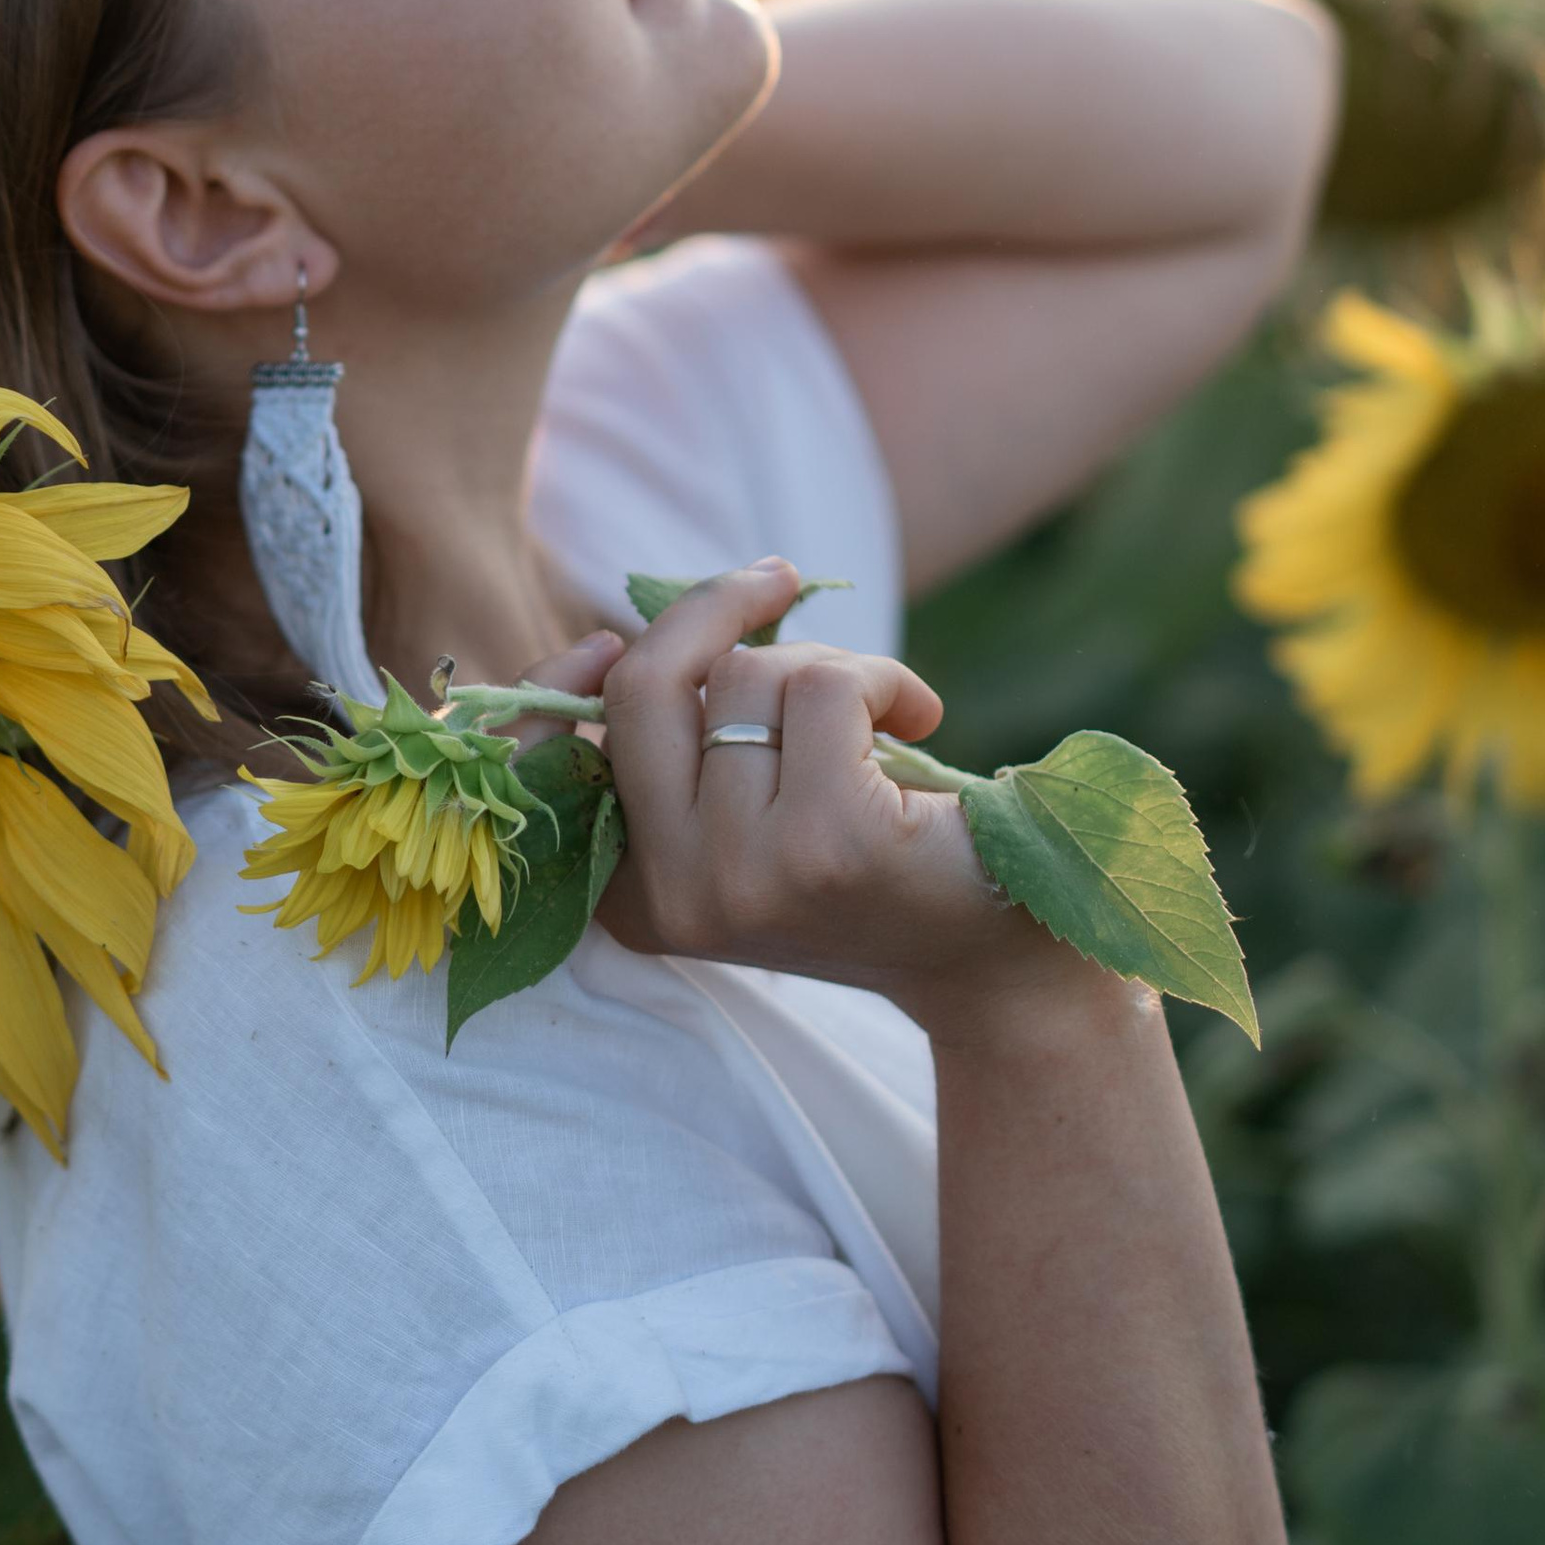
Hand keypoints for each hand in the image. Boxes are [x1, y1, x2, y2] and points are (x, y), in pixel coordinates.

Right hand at [581, 558, 1117, 1034]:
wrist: (998, 965)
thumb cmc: (874, 872)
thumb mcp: (751, 825)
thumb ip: (691, 750)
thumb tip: (667, 622)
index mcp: (638, 896)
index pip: (546, 762)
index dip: (555, 677)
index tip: (610, 637)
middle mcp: (676, 892)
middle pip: (646, 688)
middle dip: (712, 607)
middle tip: (778, 580)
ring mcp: (747, 872)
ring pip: (751, 678)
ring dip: (833, 667)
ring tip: (882, 715)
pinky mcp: (829, 841)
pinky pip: (827, 686)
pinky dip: (884, 678)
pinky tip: (922, 721)